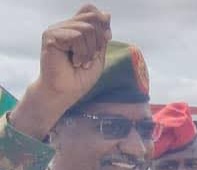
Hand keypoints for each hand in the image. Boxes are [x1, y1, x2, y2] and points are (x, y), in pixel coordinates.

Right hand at [10, 4, 111, 139]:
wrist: (66, 91)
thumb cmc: (80, 76)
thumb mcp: (98, 53)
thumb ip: (101, 34)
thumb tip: (106, 14)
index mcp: (75, 28)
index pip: (91, 11)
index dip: (102, 23)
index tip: (105, 39)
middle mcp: (65, 26)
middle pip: (92, 18)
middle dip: (98, 41)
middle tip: (91, 58)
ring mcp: (56, 29)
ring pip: (86, 28)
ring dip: (90, 51)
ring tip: (81, 62)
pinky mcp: (51, 36)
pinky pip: (76, 36)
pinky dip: (81, 53)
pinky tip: (74, 62)